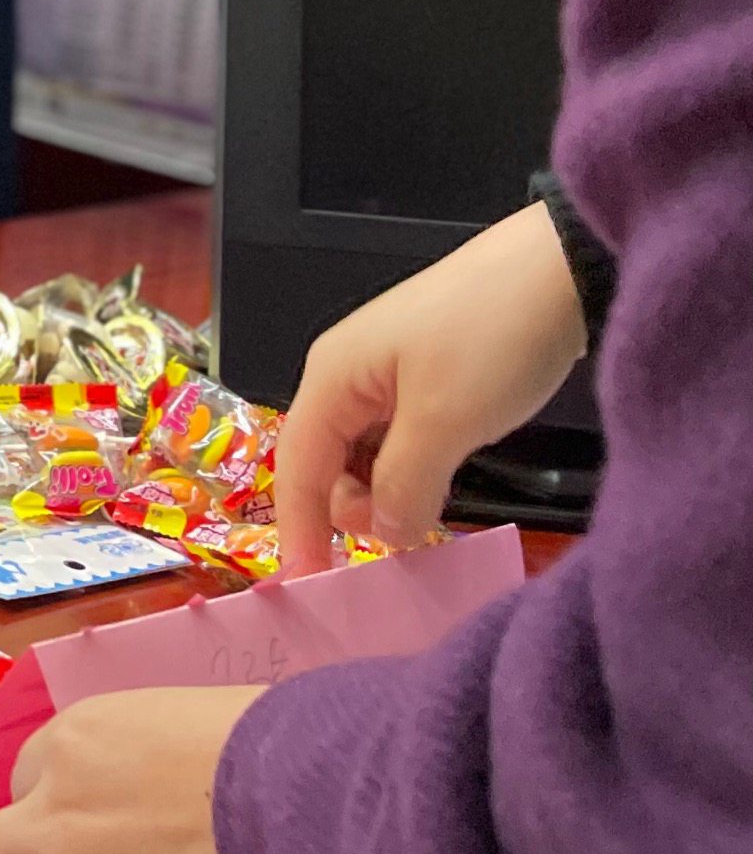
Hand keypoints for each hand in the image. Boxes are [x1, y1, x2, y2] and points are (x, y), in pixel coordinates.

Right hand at [277, 198, 586, 574]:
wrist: (558, 268)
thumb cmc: (490, 340)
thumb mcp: (445, 423)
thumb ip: (403, 487)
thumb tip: (384, 537)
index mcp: (332, 377)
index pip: (295, 466)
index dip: (298, 528)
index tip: (312, 585)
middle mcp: (347, 373)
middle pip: (326, 460)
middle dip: (353, 508)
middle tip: (406, 539)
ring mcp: (387, 370)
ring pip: (366, 451)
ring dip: (388, 490)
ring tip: (430, 515)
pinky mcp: (427, 372)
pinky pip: (399, 435)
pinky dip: (412, 469)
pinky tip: (443, 482)